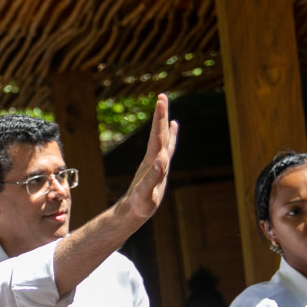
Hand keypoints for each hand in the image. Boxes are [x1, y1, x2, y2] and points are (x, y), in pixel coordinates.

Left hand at [117, 94, 178, 221]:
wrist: (133, 211)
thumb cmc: (138, 204)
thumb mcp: (145, 192)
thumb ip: (152, 177)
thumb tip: (160, 160)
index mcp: (152, 161)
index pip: (157, 135)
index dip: (160, 118)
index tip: (160, 101)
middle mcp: (154, 158)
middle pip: (159, 133)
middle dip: (161, 115)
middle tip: (162, 96)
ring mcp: (157, 162)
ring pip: (163, 138)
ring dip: (165, 123)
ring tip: (167, 108)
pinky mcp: (159, 167)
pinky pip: (167, 148)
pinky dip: (171, 136)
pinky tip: (173, 128)